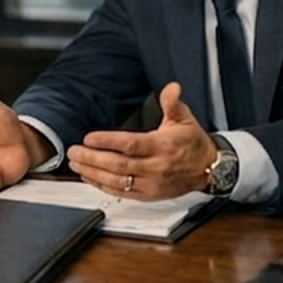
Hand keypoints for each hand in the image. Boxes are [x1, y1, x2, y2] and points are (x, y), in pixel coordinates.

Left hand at [66, 82, 216, 199]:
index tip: (88, 138)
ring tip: (75, 163)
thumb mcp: (184, 119)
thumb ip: (173, 103)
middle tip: (73, 151)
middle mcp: (156, 167)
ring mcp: (152, 184)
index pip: (130, 145)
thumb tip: (172, 87)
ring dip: (93, 172)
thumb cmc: (192, 142)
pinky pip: (122, 192)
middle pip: (119, 164)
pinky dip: (102, 185)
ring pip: (117, 180)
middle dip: (92, 158)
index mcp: (162, 146)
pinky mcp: (149, 195)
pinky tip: (88, 176)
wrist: (209, 169)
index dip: (107, 141)